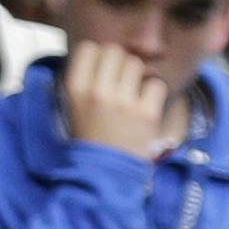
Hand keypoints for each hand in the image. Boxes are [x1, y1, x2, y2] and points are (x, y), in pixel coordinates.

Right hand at [64, 40, 168, 161]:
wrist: (101, 179)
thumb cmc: (88, 143)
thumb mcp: (73, 111)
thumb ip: (86, 81)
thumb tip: (103, 54)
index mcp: (75, 91)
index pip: (90, 48)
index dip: (98, 56)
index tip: (100, 71)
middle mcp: (98, 92)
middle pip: (115, 51)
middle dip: (119, 65)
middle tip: (118, 85)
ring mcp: (123, 102)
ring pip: (136, 64)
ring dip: (136, 78)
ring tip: (130, 99)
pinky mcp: (146, 113)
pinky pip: (156, 85)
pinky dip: (152, 96)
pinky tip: (144, 110)